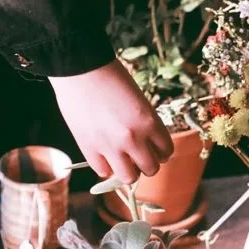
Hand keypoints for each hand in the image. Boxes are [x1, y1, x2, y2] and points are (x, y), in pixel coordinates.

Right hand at [49, 60, 172, 183]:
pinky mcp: (89, 150)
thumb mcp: (139, 99)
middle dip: (148, 162)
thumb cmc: (112, 77)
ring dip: (129, 170)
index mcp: (149, 121)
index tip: (156, 148)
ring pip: (129, 178)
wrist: (82, 70)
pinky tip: (105, 154)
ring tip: (124, 159)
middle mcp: (133, 138)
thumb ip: (144, 122)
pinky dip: (106, 166)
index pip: (167, 150)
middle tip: (141, 154)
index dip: (162, 151)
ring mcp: (110, 147)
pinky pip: (103, 171)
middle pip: (151, 169)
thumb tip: (146, 142)